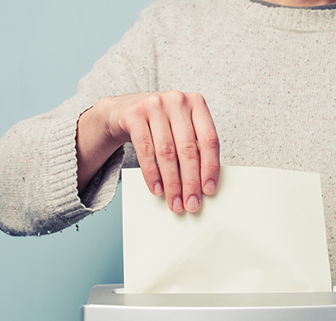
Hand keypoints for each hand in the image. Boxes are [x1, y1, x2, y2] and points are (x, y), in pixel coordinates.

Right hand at [77, 91, 219, 212]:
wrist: (125, 111)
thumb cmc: (161, 125)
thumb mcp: (181, 128)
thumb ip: (194, 148)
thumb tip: (203, 186)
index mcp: (197, 103)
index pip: (209, 140)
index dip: (210, 168)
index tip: (209, 190)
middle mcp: (177, 101)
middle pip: (188, 149)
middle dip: (190, 182)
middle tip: (191, 204)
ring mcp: (155, 105)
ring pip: (167, 153)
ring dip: (172, 183)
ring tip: (174, 202)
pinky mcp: (134, 115)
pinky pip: (145, 150)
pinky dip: (152, 174)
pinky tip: (157, 189)